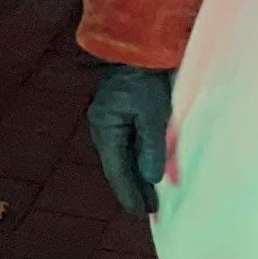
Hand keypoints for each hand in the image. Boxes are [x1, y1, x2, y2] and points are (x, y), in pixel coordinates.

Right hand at [85, 63, 174, 215]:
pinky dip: (138, 159)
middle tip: (149, 210)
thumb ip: (152, 147)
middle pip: (118, 166)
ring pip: (123, 157)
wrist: (138, 45)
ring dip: (136, 175)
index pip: (118, 171)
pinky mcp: (120, 114)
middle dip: (133, 188)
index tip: (142, 214)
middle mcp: (104, 128)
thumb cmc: (145, 77)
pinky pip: (128, 145)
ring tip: (151, 194)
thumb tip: (151, 178)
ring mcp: (110, 121)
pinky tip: (147, 168)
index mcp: (106, 130)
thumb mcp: (153, 113)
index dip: (130, 194)